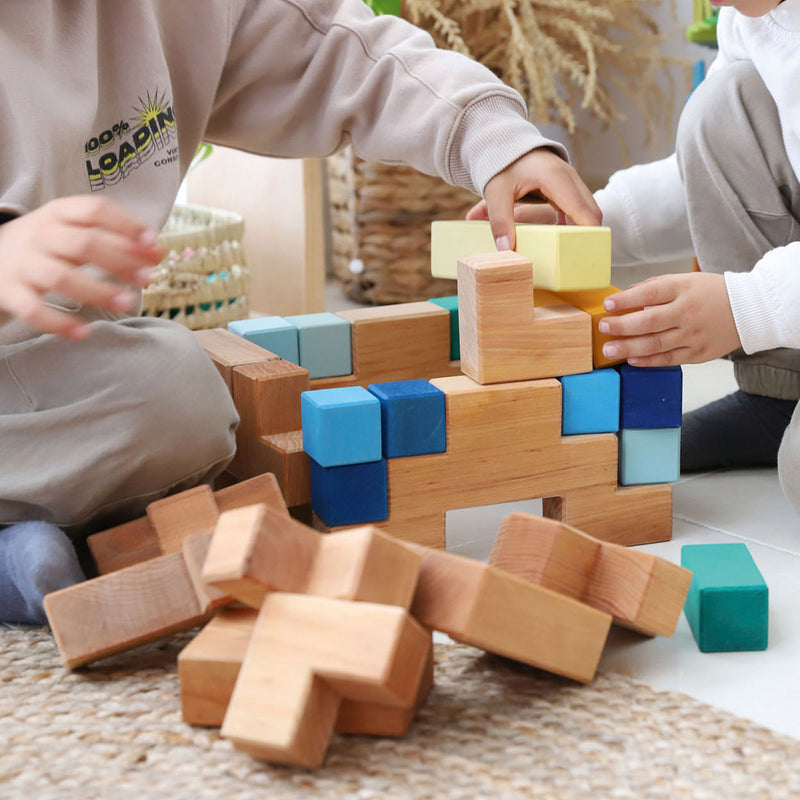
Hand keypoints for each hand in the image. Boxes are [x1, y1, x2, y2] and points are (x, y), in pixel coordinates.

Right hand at [0, 196, 161, 338]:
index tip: (153, 244)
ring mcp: (23, 265)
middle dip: (120, 261)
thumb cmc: (49, 245)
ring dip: (98, 291)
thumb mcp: (75, 231)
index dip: (127, 225)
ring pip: (61, 277)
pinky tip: (84, 332)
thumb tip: (157, 251)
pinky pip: (34, 310)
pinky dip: (59, 323)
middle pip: (83, 244)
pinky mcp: (10, 293)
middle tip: (148, 278)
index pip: (95, 210)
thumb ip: (115, 239)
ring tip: (127, 303)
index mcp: (58, 213)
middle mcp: (40, 235)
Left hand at [465, 148, 600, 248]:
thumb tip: (506, 249)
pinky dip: (574, 226)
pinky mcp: (567, 188)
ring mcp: (572, 183)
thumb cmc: (503, 165)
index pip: (584, 212)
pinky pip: (578, 210)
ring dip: (582, 233)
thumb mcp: (496, 192)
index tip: (586, 258)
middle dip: (589, 239)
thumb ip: (499, 220)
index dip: (589, 236)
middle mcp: (571, 179)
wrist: (506, 145)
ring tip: (573, 257)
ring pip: (587, 212)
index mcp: (558, 179)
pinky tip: (563, 243)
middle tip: (580, 264)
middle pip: (592, 214)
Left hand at [598, 272, 740, 366]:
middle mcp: (688, 312)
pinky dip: (648, 360)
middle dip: (622, 326)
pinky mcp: (698, 353)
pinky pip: (668, 359)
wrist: (748, 310)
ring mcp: (693, 335)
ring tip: (608, 349)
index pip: (650, 294)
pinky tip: (631, 359)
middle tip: (603, 328)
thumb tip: (626, 294)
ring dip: (628, 347)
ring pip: (656, 343)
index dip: (626, 300)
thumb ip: (655, 287)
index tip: (607, 305)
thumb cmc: (710, 293)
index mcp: (683, 289)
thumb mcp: (685, 280)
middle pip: (649, 321)